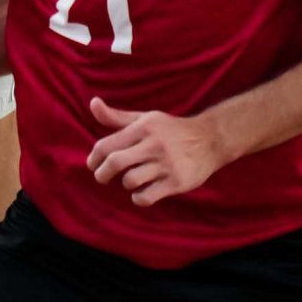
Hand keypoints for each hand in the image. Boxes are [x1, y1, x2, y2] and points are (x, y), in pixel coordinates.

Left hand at [84, 98, 227, 204]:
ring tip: (130, 181)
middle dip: (102, 174)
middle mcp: (153, 144)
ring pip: (130, 180)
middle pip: (115, 162)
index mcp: (143, 127)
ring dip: (125, 184)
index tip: (92, 165)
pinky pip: (147, 196)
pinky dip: (139, 198)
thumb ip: (117, 116)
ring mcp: (166, 164)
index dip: (94, 157)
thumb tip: (93, 103)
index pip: (107, 144)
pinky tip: (141, 193)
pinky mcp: (177, 181)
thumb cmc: (171, 130)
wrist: (209, 140)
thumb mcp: (145, 119)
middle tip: (101, 177)